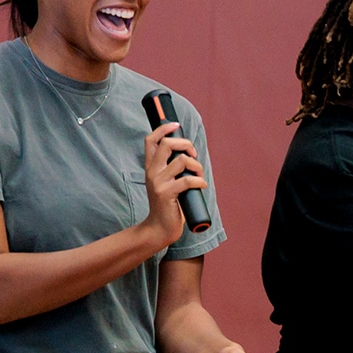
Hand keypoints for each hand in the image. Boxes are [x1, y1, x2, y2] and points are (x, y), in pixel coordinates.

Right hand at [141, 122, 205, 246]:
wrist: (159, 228)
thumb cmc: (168, 204)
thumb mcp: (166, 182)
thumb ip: (172, 168)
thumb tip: (188, 152)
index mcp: (150, 167)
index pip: (150, 140)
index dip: (163, 129)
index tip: (176, 124)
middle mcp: (152, 172)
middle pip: (167, 144)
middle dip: (186, 145)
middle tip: (194, 155)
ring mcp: (158, 182)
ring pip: (182, 160)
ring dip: (197, 166)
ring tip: (199, 175)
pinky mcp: (166, 194)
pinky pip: (188, 179)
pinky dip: (200, 181)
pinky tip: (202, 186)